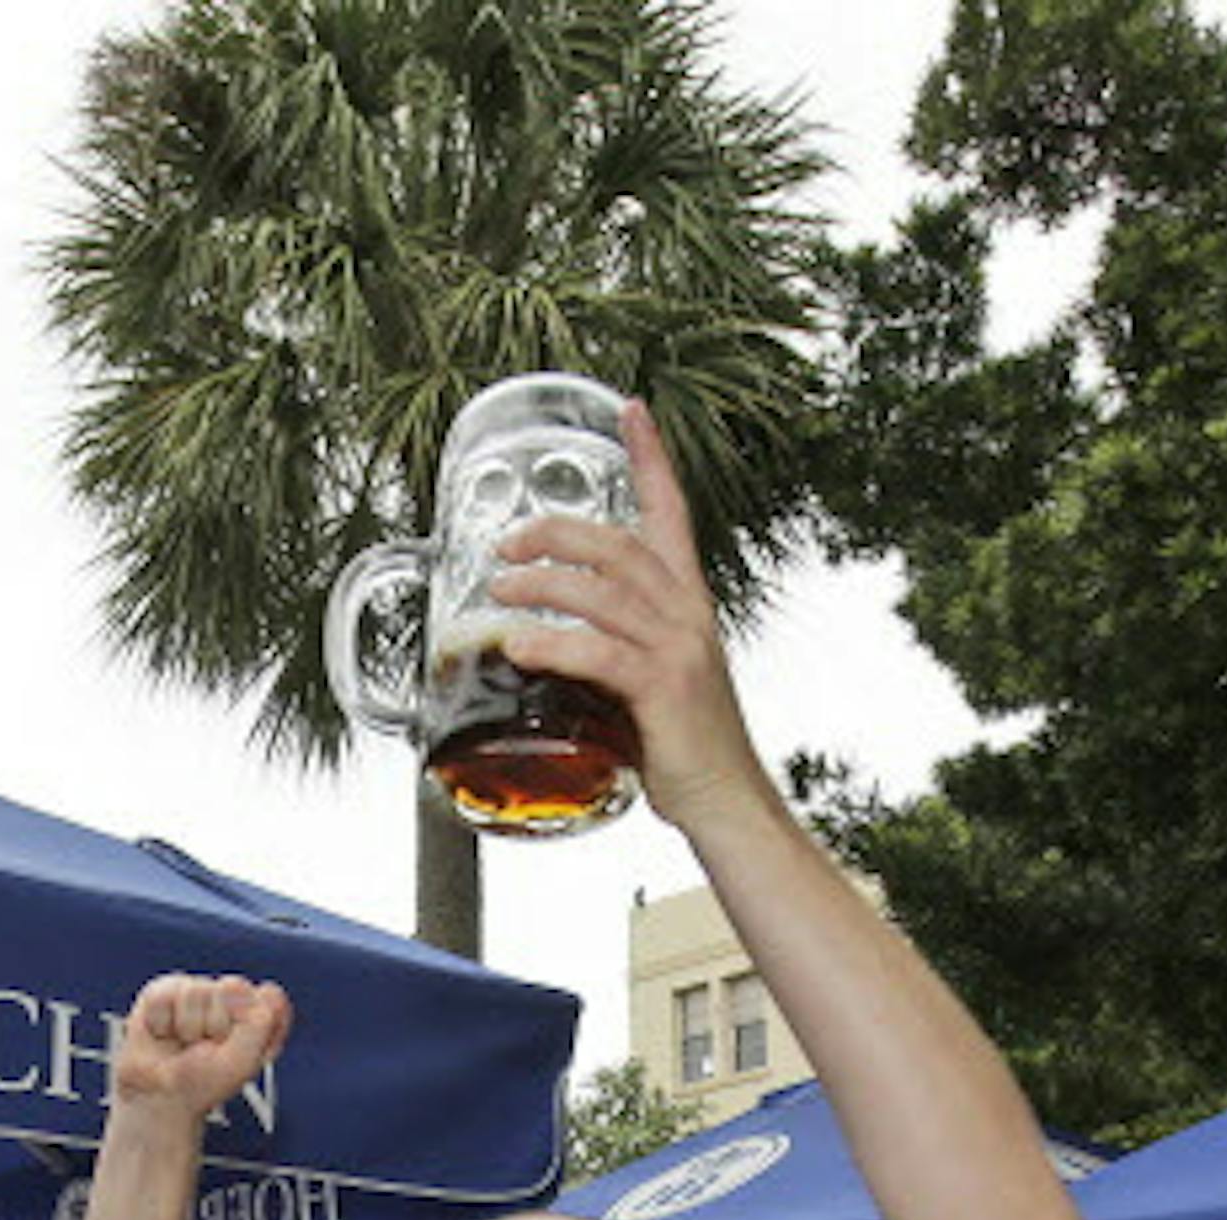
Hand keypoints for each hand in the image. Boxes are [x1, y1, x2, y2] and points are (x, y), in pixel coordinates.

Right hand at [116, 973, 292, 1123]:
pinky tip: (164, 1033)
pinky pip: (166, 996)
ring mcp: (200, 992)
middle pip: (233, 988)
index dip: (251, 1023)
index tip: (239, 1049)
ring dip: (187, 1027)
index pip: (270, 997)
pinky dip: (162, 1022)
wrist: (159, 1096)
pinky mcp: (166, 990)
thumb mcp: (242, 1062)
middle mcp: (232, 999)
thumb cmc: (202, 1083)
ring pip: (197, 991)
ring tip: (184, 1042)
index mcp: (259, 1017)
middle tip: (207, 1048)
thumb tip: (240, 984)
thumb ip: (258, 1023)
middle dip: (217, 1026)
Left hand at [489, 396, 766, 836]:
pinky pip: (602, 654)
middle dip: (557, 531)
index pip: (672, 513)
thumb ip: (611, 653)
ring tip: (498, 588)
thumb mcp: (652, 683)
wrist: (728, 802)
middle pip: (620, 544)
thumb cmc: (685, 749)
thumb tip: (544, 647)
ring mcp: (679, 651)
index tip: (630, 409)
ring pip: (605, 592)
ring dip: (543, 582)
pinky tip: (521, 644)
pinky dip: (556, 644)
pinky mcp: (664, 691)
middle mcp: (688, 616)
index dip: (651, 458)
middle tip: (506, 541)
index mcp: (688, 605)